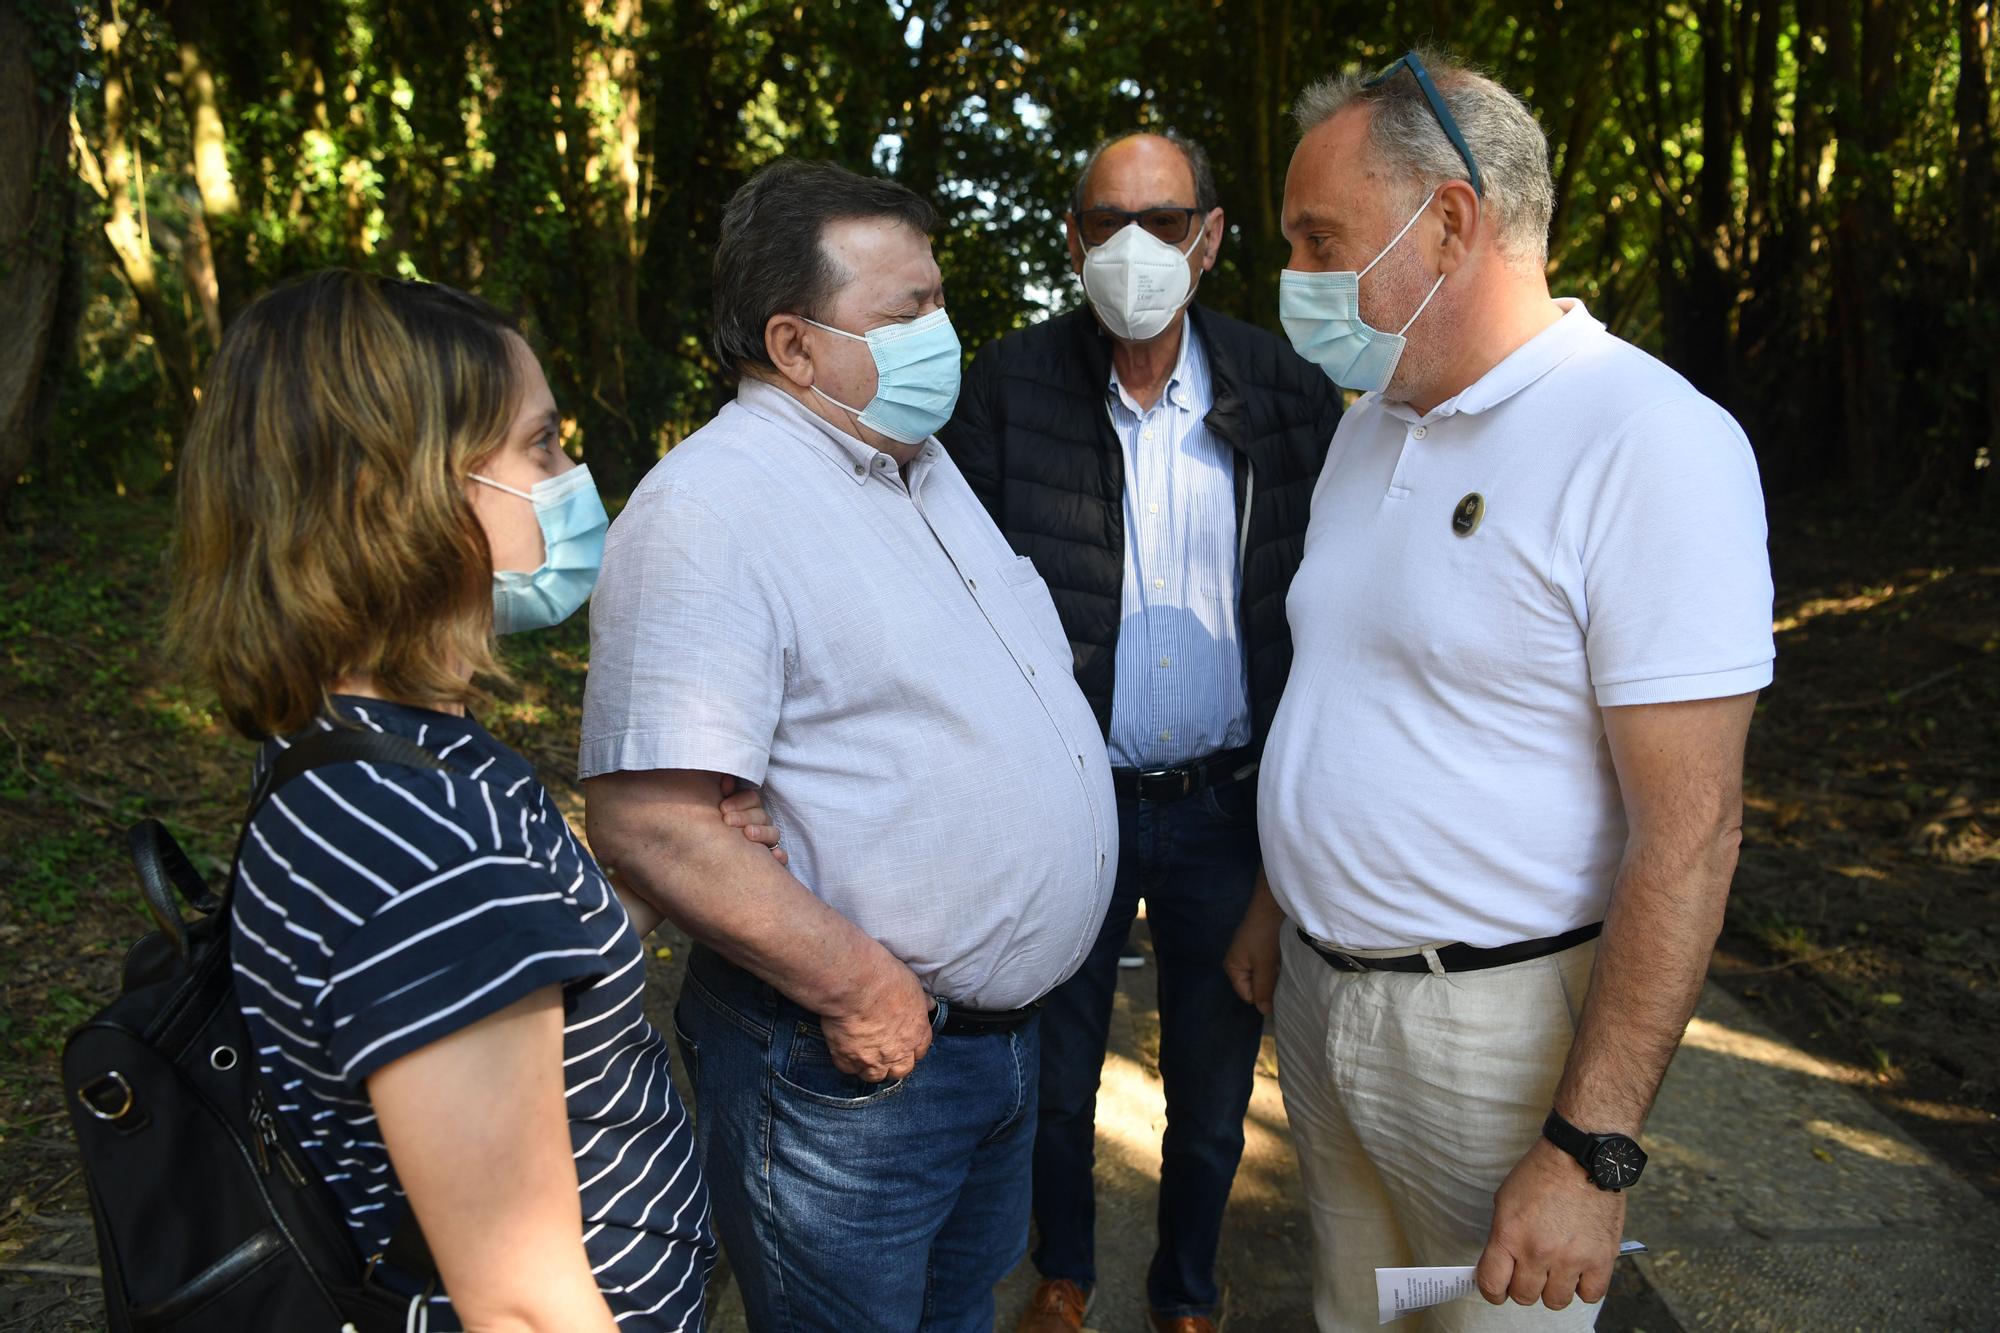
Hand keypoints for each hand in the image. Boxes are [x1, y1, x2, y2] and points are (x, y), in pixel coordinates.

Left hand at [718, 775, 785, 864]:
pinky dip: (780, 856)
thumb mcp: (718, 811)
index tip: (723, 808)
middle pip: (761, 815)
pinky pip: (782, 857)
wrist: (713, 864)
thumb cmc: (715, 831)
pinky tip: (776, 855)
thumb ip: (723, 794)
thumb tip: (727, 780)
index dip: (739, 801)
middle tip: (727, 821)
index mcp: (748, 808)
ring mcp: (768, 841)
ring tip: (748, 833)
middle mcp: (761, 823)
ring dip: (762, 832)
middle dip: (744, 817)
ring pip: (773, 834)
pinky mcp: (772, 860)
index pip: (752, 798)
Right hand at [818, 947, 932, 1083]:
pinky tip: (845, 1049)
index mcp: (917, 1033)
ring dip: (871, 1067)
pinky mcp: (847, 1059)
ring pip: (875, 1076)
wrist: (856, 984)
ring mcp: (872, 1059)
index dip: (911, 1047)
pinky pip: (848, 1069)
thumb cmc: (886, 979)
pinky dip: (847, 1062)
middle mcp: (897, 1051)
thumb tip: (929, 1005)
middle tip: (884, 1053)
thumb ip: (920, 1002)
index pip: (920, 1051)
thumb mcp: (913, 986)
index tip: (904, 1042)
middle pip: (900, 1070)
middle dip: (894, 1064)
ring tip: (864, 1054)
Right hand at [1223, 873, 1284, 1014]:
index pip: (1248, 995)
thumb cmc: (1264, 935)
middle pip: (1255, 986)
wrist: (1272, 904)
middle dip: (1269, 985)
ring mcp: (1249, 955)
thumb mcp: (1264, 965)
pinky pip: (1268, 966)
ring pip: (1263, 976)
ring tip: (1286, 971)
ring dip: (1274, 975)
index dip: (1263, 995)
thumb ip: (1263, 989)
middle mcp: (1238, 963)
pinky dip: (1276, 966)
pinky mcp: (1260, 948)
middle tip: (1284, 980)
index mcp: (1232, 968)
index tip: (1278, 989)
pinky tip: (1285, 962)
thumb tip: (1264, 1013)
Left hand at [1474, 1137, 1625, 1310]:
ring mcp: (1572, 1259)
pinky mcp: (1601, 1259)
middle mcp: (1539, 1252)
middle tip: (1529, 1272)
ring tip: (1556, 1269)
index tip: (1497, 1288)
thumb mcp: (1505, 1200)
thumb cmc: (1542, 1173)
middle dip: (1522, 1287)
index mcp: (1510, 1235)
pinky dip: (1583, 1287)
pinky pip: (1590, 1295)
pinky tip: (1579, 1271)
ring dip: (1553, 1289)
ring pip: (1556, 1301)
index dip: (1492, 1291)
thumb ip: (1502, 1237)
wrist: (1581, 1156)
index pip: (1491, 1284)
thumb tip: (1501, 1265)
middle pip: (1524, 1296)